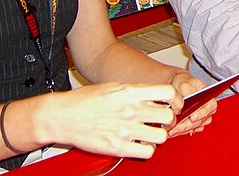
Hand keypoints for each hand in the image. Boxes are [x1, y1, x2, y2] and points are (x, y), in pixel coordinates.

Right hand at [45, 83, 177, 158]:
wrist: (64, 115)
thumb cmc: (87, 99)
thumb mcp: (115, 86)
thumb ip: (137, 92)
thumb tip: (155, 97)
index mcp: (131, 91)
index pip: (168, 93)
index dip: (175, 99)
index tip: (174, 103)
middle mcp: (131, 110)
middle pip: (168, 117)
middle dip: (168, 119)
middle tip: (161, 120)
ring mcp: (125, 130)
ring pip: (161, 136)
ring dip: (158, 135)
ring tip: (149, 132)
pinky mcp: (118, 147)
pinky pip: (147, 152)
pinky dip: (147, 148)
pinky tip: (139, 143)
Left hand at [166, 71, 216, 137]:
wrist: (179, 86)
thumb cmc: (183, 82)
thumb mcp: (185, 84)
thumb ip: (187, 92)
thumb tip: (185, 105)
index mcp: (209, 96)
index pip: (210, 106)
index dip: (202, 113)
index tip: (192, 117)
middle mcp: (207, 108)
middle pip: (201, 120)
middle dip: (187, 125)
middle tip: (176, 128)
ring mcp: (202, 116)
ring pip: (195, 127)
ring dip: (184, 130)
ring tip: (172, 131)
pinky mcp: (195, 123)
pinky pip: (191, 130)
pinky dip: (182, 131)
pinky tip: (174, 131)